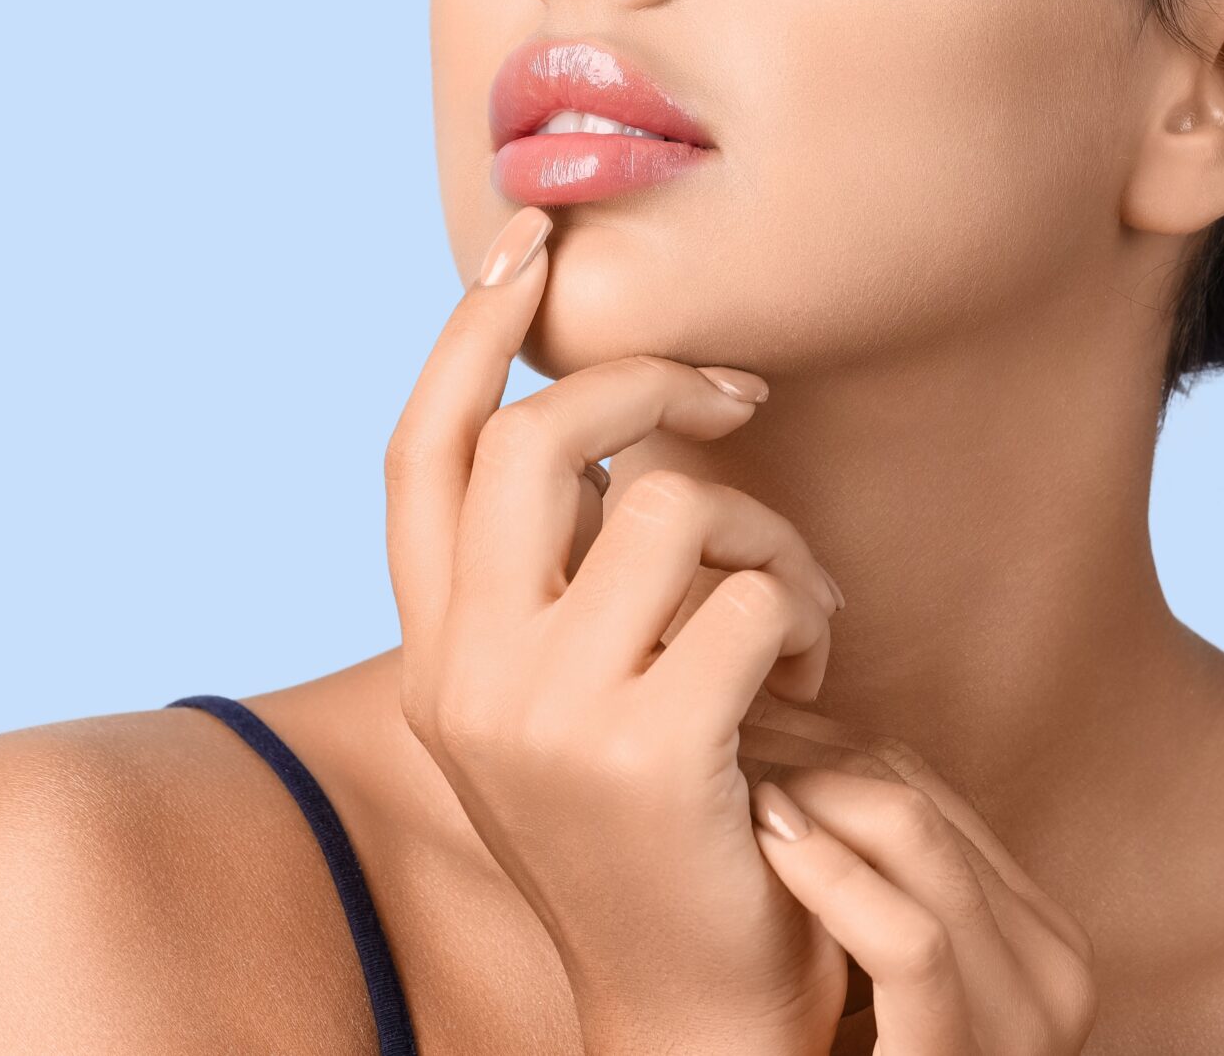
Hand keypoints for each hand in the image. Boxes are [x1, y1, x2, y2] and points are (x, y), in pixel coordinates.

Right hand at [383, 204, 850, 1054]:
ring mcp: (544, 718)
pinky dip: (800, 613)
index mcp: (436, 656)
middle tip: (736, 399)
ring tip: (794, 612)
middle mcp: (465, 678)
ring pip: (664, 505)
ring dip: (762, 532)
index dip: (462, 333)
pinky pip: (745, 594)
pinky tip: (806, 680)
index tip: (527, 244)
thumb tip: (607, 421)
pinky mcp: (646, 752)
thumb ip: (558, 579)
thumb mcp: (570, 699)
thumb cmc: (661, 836)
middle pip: (530, 439)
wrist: (691, 1012)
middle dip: (650, 382)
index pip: (417, 453)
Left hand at [741, 708, 1097, 1053]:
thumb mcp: (891, 973)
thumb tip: (791, 769)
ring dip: (816, 796)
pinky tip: (768, 840)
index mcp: (1043, 934)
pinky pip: (909, 939)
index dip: (827, 746)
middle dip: (814, 758)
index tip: (745, 727)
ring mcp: (1028, 1018)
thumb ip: (886, 887)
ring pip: (919, 844)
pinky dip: (833, 876)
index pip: (932, 793)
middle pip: (920, 805)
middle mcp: (1057, 966)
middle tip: (729, 732)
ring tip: (739, 779)